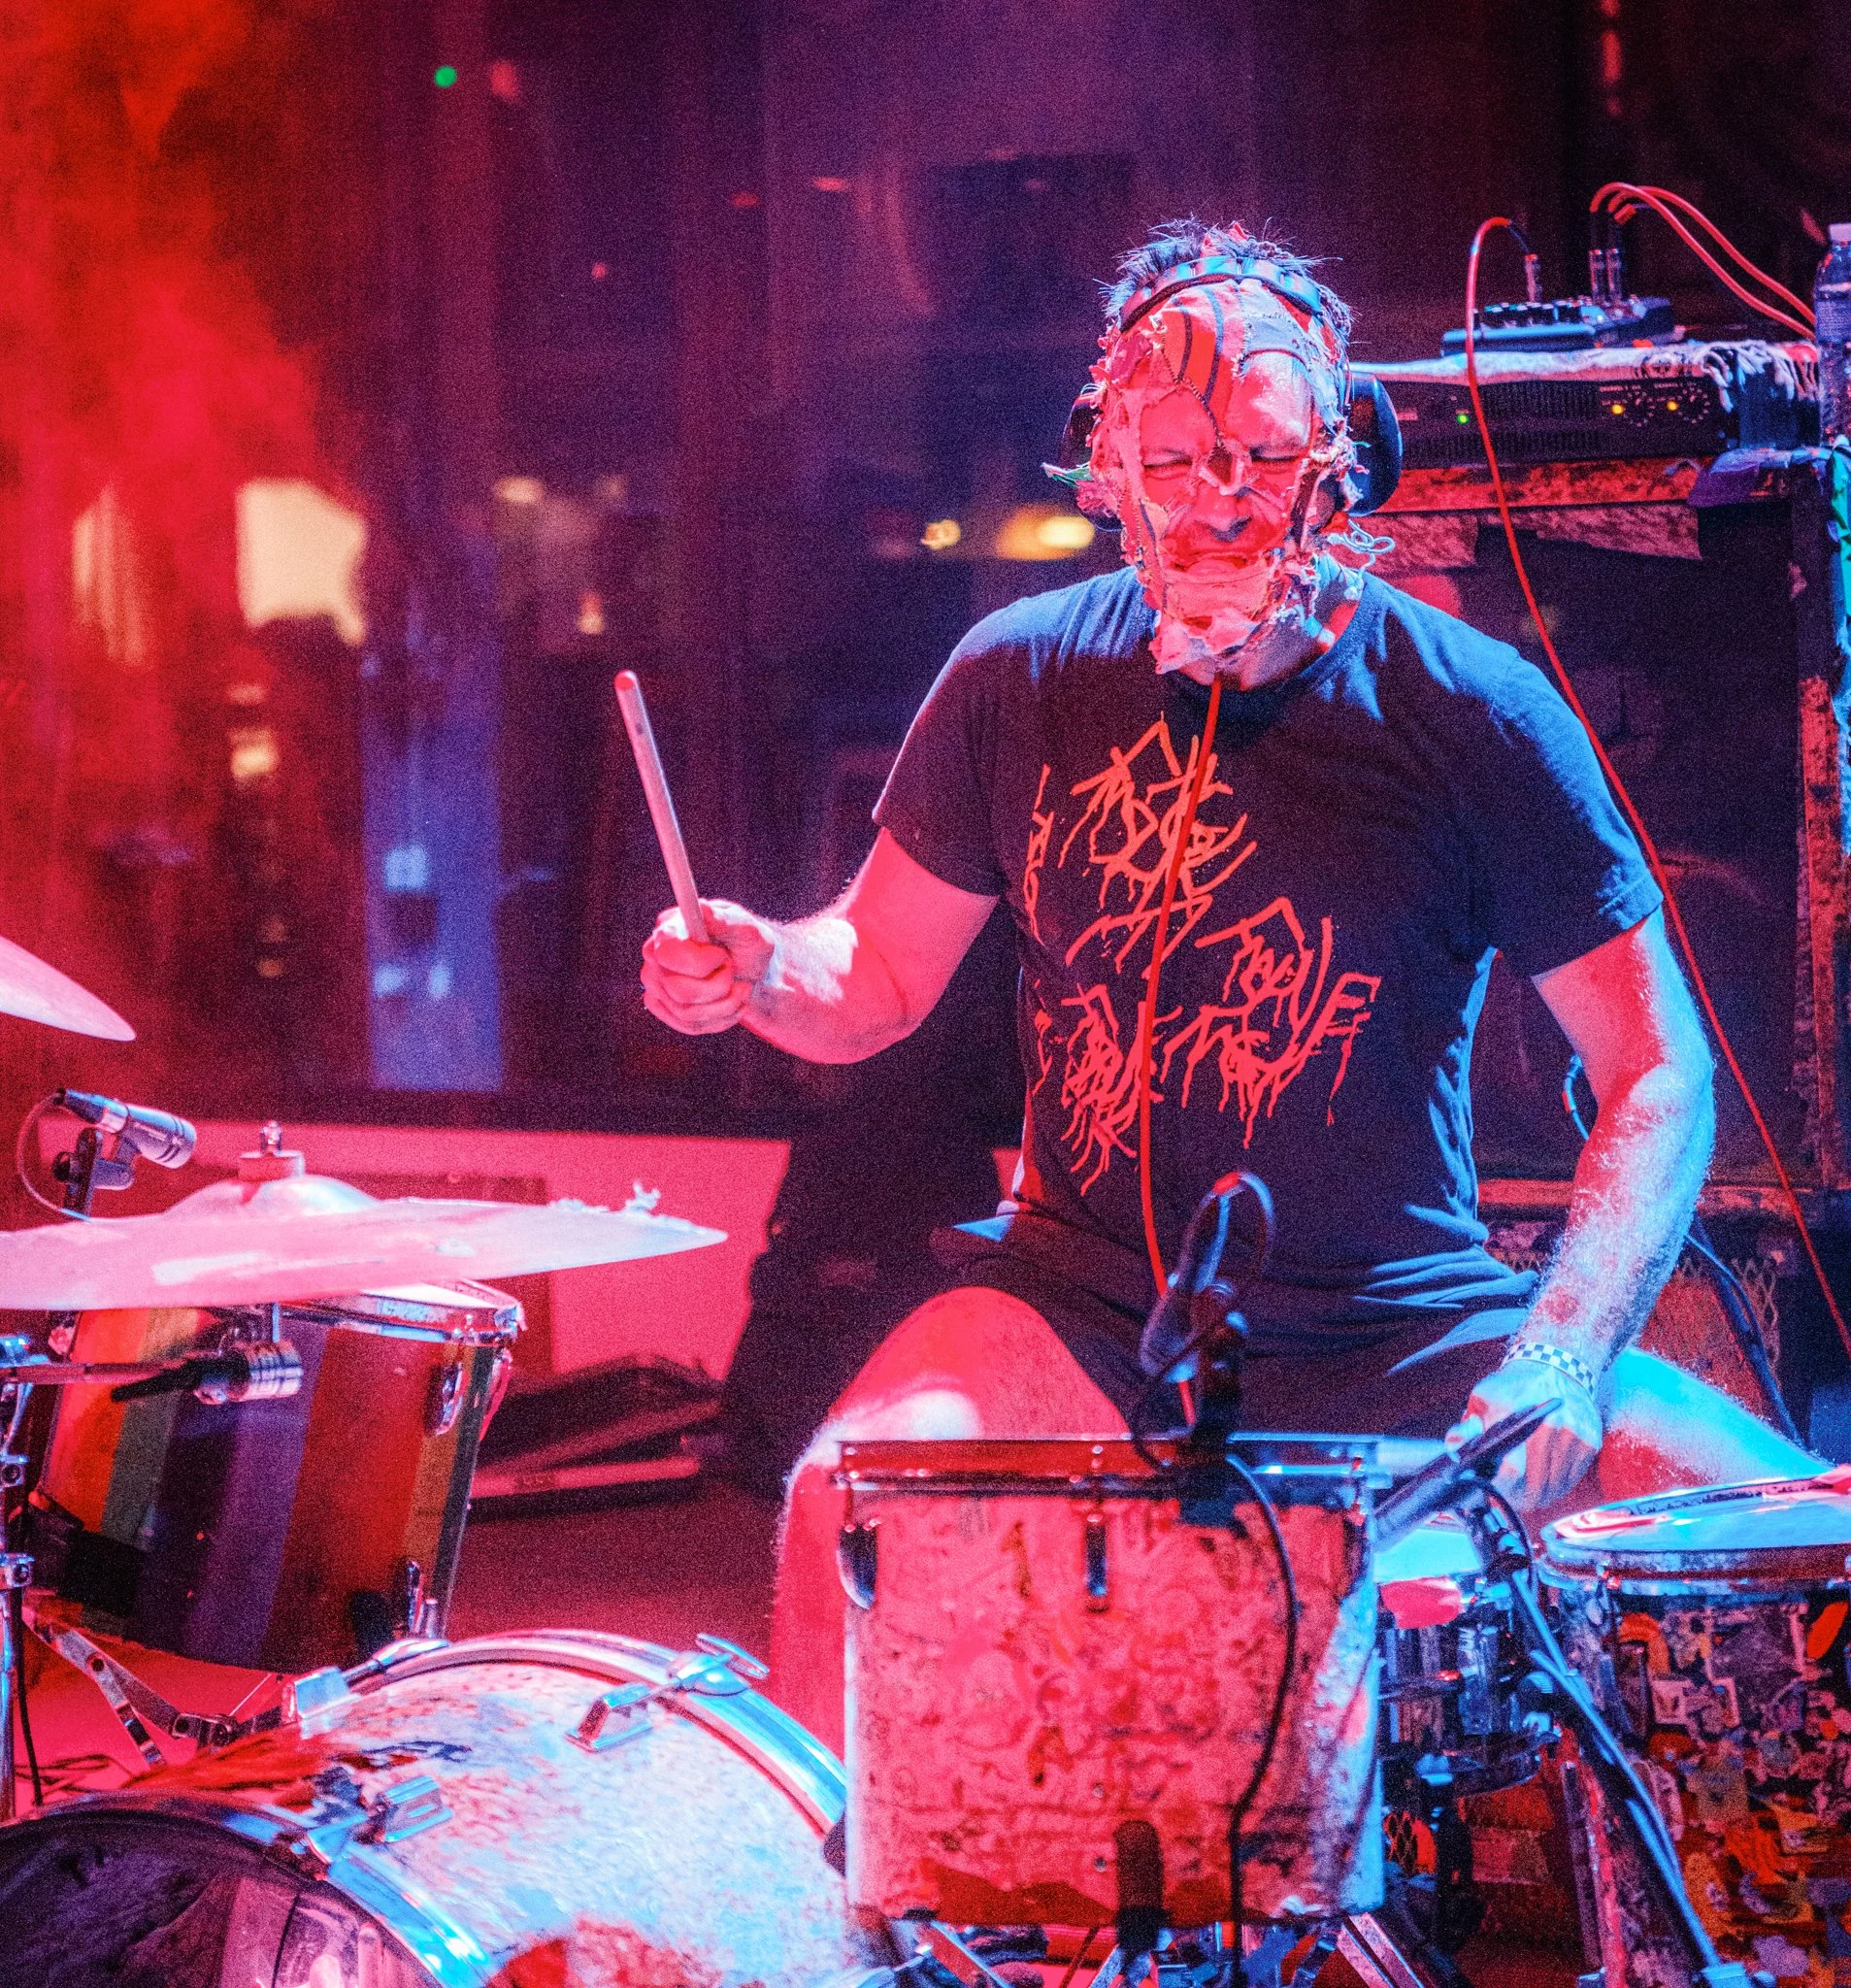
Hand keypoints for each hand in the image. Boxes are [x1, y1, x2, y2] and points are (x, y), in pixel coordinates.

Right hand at [640, 901, 775, 1035]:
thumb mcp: (747, 929)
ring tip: (739, 988)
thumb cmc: (749, 944)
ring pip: (687, 1012)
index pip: (666, 954)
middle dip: (719, 986)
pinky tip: (731, 1003)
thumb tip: (703, 907)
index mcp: (670, 928)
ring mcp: (656, 984)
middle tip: (732, 971)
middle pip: (678, 990)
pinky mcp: (664, 1007)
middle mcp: (654, 955)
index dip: (699, 963)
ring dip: (725, 1003)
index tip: (723, 956)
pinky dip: (720, 1018)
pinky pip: (689, 1026)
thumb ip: (726, 920)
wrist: (754, 972)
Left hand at [1446, 1356, 1602, 1512]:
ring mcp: (1573, 1435)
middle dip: (1517, 1495)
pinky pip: (1571, 1479)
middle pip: (1534, 1486)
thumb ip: (1464, 1430)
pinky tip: (1543, 1476)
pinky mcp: (1589, 1442)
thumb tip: (1456, 1452)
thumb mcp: (1481, 1400)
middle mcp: (1549, 1425)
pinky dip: (1556, 1484)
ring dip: (1537, 1493)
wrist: (1556, 1366)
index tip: (1491, 1491)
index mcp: (1515, 1414)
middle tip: (1506, 1493)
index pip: (1512, 1472)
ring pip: (1554, 1487)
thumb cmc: (1514, 1387)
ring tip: (1523, 1488)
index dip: (1500, 1488)